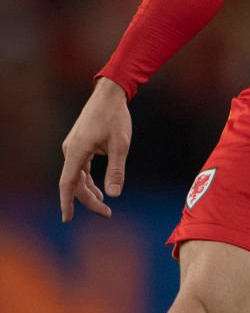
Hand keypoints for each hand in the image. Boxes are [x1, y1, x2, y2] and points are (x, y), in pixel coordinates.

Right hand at [59, 77, 131, 222]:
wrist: (111, 92)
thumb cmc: (116, 116)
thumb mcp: (120, 144)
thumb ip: (116, 170)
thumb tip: (114, 195)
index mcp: (77, 150)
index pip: (68, 183)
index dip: (67, 203)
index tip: (67, 220)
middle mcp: (71, 149)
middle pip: (74, 182)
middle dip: (88, 200)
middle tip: (106, 213)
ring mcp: (74, 146)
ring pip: (77, 175)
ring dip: (88, 190)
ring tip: (103, 204)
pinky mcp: (80, 143)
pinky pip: (80, 167)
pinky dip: (88, 179)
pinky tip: (97, 187)